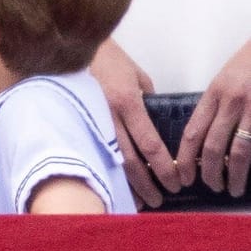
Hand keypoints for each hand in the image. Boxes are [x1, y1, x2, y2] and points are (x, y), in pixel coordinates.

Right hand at [89, 39, 173, 208]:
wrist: (75, 50)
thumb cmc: (110, 60)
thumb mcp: (138, 78)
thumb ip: (148, 102)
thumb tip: (156, 123)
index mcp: (126, 103)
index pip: (150, 144)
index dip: (164, 167)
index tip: (176, 181)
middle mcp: (108, 116)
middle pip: (130, 160)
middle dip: (148, 183)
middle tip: (160, 199)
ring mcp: (91, 121)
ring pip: (111, 160)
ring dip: (128, 184)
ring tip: (142, 200)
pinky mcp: (79, 124)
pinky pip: (97, 152)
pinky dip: (109, 171)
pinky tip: (117, 184)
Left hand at [175, 40, 250, 196]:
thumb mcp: (226, 82)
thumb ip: (215, 107)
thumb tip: (202, 139)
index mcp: (214, 94)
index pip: (192, 132)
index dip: (185, 158)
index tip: (182, 175)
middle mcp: (231, 102)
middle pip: (212, 146)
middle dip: (208, 172)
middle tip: (209, 186)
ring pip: (238, 151)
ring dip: (233, 175)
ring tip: (231, 188)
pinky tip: (250, 176)